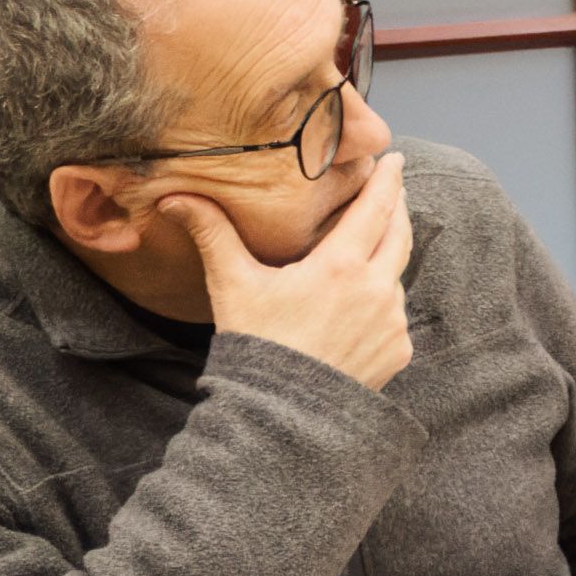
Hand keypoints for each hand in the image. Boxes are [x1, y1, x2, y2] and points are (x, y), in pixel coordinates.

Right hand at [157, 153, 414, 389]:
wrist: (283, 415)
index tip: (394, 159)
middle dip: (396, 207)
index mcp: (342, 266)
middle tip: (392, 188)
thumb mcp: (233, 285)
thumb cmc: (257, 345)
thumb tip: (175, 197)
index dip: (386, 180)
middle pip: (400, 234)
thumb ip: (213, 235)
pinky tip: (362, 305)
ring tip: (371, 247)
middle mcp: (378, 290)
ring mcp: (393, 322)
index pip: (375, 208)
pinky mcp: (399, 350)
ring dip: (386, 259)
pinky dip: (383, 302)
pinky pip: (396, 316)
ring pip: (397, 276)